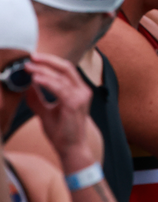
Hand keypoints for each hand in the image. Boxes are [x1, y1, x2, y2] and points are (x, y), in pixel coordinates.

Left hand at [24, 53, 93, 169]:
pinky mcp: (75, 104)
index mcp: (78, 90)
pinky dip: (48, 82)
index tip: (33, 59)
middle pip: (66, 67)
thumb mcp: (46, 111)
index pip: (65, 69)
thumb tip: (26, 84)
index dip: (50, 62)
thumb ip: (37, 97)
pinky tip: (36, 79)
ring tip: (29, 69)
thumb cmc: (62, 132)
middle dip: (48, 60)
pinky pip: (60, 88)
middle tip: (31, 58)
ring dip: (44, 70)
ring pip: (62, 76)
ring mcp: (81, 97)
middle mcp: (82, 91)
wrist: (71, 149)